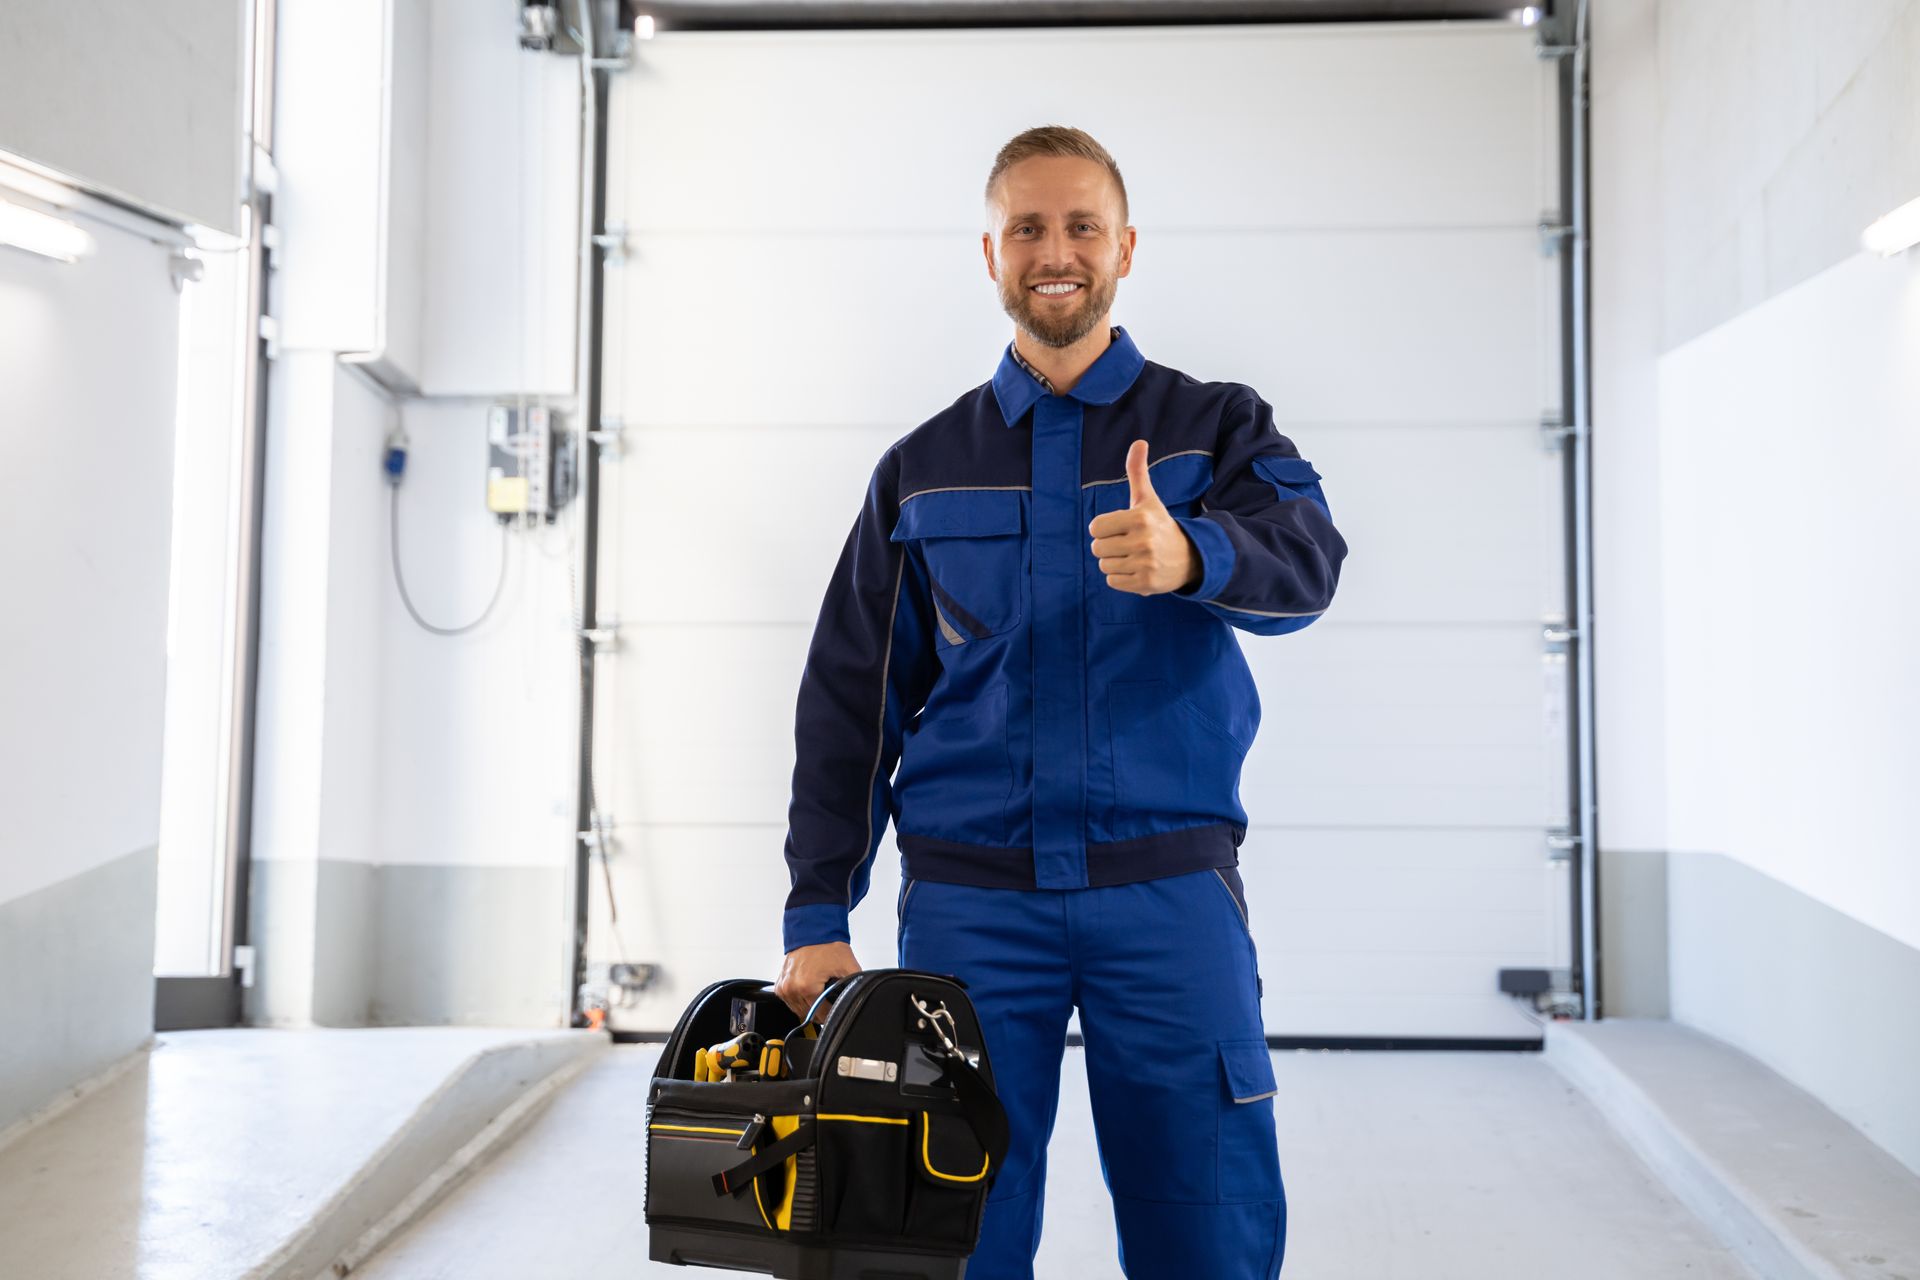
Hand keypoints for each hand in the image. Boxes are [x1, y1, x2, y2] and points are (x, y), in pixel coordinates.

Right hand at [774, 941, 860, 1019]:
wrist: (812, 931)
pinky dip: (800, 999)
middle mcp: (792, 988)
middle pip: (810, 1015)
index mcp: (807, 987)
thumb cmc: (827, 945)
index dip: (833, 1014)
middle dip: (822, 1009)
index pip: (821, 1015)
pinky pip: (790, 1002)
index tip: (838, 1009)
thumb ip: (856, 985)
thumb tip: (861, 998)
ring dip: (810, 1006)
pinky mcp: (780, 985)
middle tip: (830, 997)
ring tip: (819, 992)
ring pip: (799, 1011)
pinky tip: (808, 990)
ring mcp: (784, 987)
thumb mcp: (849, 966)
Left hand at [1088, 439, 1201, 595]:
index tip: (1121, 528)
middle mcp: (1143, 541)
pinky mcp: (1145, 584)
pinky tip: (1138, 570)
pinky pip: (1113, 582)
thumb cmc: (1159, 525)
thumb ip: (1137, 471)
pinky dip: (1121, 578)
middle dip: (1109, 547)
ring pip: (1104, 566)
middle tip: (1129, 544)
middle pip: (1097, 548)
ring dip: (1115, 563)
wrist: (1189, 557)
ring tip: (1134, 557)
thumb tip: (1139, 441)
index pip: (1095, 527)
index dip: (1105, 528)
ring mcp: (1145, 563)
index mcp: (1140, 518)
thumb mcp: (1148, 499)